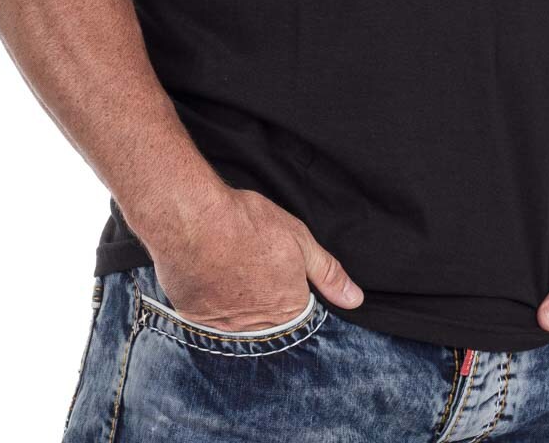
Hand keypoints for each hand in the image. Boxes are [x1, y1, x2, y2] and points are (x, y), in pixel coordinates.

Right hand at [144, 185, 363, 331]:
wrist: (194, 220)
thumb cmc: (248, 224)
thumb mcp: (299, 240)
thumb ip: (327, 273)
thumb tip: (355, 299)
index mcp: (288, 310)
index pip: (297, 312)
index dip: (288, 286)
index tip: (275, 266)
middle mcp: (258, 328)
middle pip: (267, 319)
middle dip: (263, 295)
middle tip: (250, 263)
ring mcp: (224, 327)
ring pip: (238, 321)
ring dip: (236, 300)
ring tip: (230, 266)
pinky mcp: (195, 319)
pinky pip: (209, 317)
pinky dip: (210, 298)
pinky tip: (209, 273)